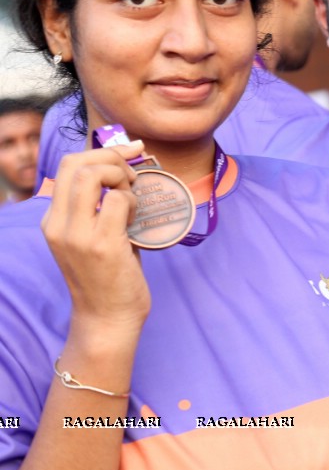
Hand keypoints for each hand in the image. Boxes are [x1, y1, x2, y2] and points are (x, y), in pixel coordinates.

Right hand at [41, 142, 149, 339]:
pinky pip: (117, 201)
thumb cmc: (108, 276)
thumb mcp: (93, 237)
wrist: (107, 319)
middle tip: (133, 176)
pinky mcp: (101, 245)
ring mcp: (77, 235)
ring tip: (132, 198)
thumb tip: (123, 171)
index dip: (102, 151)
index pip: (68, 166)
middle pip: (77, 163)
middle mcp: (58, 225)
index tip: (130, 150)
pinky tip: (135, 218)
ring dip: (122, 178)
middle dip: (113, 158)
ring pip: (93, 176)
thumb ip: (98, 207)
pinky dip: (132, 201)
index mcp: (53, 220)